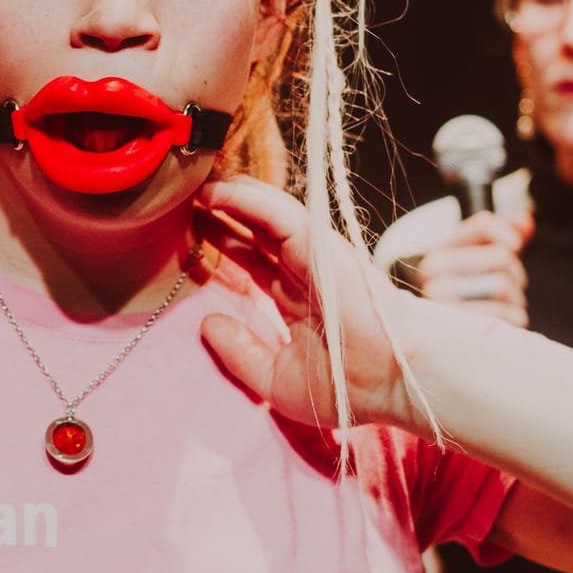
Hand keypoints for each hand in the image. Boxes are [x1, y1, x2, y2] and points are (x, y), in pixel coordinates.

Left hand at [195, 175, 428, 433]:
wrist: (389, 380)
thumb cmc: (347, 387)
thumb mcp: (276, 379)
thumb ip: (240, 353)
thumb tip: (206, 323)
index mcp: (296, 300)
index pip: (252, 263)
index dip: (221, 249)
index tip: (187, 239)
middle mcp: (302, 271)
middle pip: (253, 233)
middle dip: (219, 216)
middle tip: (182, 202)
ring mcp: (311, 255)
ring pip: (263, 213)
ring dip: (228, 196)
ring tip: (192, 184)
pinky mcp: (318, 243)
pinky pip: (276, 212)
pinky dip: (245, 198)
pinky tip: (215, 192)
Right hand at [415, 210, 532, 326]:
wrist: (441, 341)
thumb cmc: (468, 295)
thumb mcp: (478, 263)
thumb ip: (503, 237)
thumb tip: (527, 221)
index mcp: (436, 257)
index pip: (482, 225)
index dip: (508, 231)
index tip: (516, 244)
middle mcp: (434, 279)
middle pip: (501, 257)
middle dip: (515, 272)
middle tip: (510, 286)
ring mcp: (445, 309)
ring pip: (503, 286)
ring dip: (515, 298)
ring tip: (503, 306)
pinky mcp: (462, 335)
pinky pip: (508, 315)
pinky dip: (514, 318)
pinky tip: (502, 323)